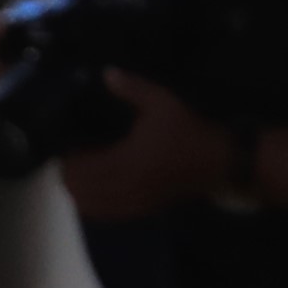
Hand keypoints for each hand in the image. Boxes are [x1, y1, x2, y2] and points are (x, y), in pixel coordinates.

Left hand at [57, 70, 232, 221]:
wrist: (218, 163)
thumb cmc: (189, 131)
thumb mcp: (162, 102)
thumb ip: (132, 88)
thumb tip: (106, 73)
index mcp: (127, 163)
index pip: (79, 170)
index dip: (69, 157)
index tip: (73, 141)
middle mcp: (125, 188)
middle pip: (78, 191)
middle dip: (71, 173)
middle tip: (77, 154)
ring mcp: (132, 204)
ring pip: (89, 207)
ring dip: (80, 189)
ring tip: (87, 169)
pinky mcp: (140, 211)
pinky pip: (106, 214)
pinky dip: (95, 202)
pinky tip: (100, 185)